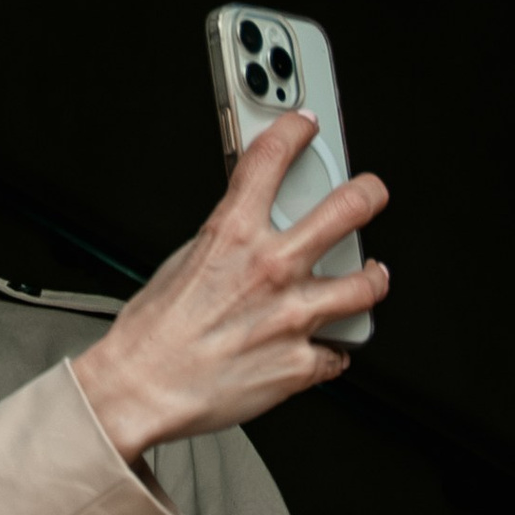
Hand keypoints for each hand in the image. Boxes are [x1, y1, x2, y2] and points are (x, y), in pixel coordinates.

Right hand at [76, 112, 386, 465]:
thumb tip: (244, 230)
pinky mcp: (301, 363)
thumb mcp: (182, 260)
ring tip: (372, 275)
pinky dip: (330, 349)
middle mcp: (272, 268)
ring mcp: (293, 315)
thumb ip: (225, 239)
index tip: (306, 125)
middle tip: (371, 191)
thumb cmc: (151, 333)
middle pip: (348, 208)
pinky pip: (336, 353)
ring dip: (372, 278)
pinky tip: (324, 345)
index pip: (271, 157)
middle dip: (367, 192)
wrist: (141, 389)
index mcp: (233, 233)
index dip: (295, 130)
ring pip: (366, 285)